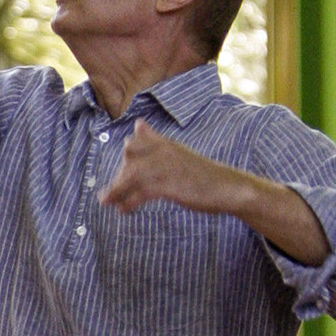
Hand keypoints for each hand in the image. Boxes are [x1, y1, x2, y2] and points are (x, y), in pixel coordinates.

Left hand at [100, 118, 329, 264]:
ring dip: (115, 190)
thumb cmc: (202, 174)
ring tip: (105, 202)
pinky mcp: (167, 185)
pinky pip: (140, 193)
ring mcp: (165, 167)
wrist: (230, 188)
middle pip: (130, 154)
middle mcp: (163, 151)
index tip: (126, 157)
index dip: (130, 149)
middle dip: (121, 173)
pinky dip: (128, 202)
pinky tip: (123, 211)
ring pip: (130, 175)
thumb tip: (138, 125)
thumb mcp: (177, 153)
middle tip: (112, 191)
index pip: (138, 137)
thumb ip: (155, 143)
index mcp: (165, 143)